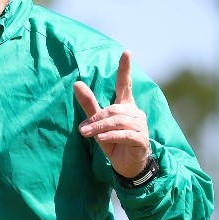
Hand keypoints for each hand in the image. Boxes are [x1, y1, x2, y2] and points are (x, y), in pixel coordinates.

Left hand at [73, 50, 150, 177]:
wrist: (127, 167)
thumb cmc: (114, 143)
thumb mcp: (98, 124)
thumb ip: (90, 105)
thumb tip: (77, 83)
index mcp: (126, 106)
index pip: (125, 84)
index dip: (125, 69)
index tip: (126, 52)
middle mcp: (135, 113)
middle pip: (114, 109)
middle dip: (97, 118)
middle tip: (83, 129)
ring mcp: (140, 126)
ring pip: (118, 121)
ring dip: (101, 127)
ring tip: (87, 133)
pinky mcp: (141, 140)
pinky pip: (125, 134)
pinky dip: (112, 135)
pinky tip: (102, 138)